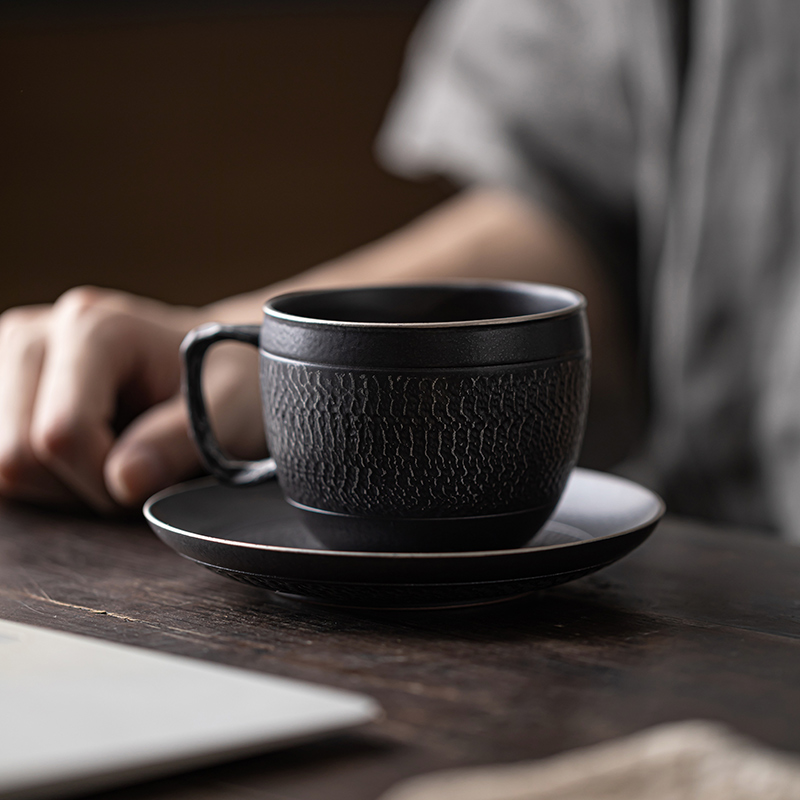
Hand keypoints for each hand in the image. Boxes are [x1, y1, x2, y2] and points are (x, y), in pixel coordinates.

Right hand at [0, 286, 263, 511]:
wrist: (221, 367)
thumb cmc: (232, 384)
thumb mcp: (231, 411)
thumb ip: (181, 441)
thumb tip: (124, 481)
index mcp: (92, 327)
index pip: (60, 436)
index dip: (105, 478)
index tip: (153, 473)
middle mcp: (37, 333)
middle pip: (16, 457)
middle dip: (81, 484)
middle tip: (136, 467)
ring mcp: (11, 360)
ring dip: (59, 485)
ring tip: (113, 456)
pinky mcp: (2, 390)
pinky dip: (42, 479)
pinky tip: (85, 456)